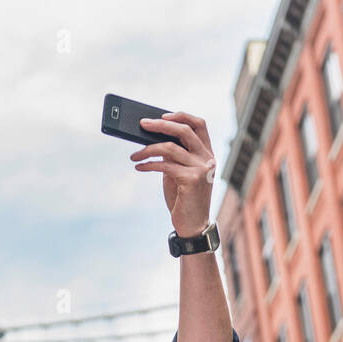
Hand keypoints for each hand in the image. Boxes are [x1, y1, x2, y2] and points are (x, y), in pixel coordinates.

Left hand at [130, 111, 216, 237]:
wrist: (192, 225)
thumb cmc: (184, 198)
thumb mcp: (179, 172)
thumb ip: (173, 154)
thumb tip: (154, 136)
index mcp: (207, 154)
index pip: (199, 124)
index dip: (181, 116)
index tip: (162, 116)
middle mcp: (207, 159)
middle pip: (184, 130)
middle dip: (160, 125)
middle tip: (142, 124)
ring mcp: (201, 169)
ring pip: (170, 147)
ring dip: (147, 149)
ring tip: (135, 154)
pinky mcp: (192, 180)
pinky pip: (165, 165)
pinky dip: (149, 164)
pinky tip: (139, 166)